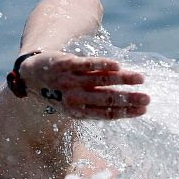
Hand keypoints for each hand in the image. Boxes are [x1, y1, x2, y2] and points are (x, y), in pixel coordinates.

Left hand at [18, 51, 148, 118]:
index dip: (126, 112)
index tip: (144, 110)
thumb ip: (93, 107)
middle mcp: (73, 97)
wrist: (30, 75)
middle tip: (148, 98)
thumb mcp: (71, 106)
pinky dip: (102, 65)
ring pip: (101, 80)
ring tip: (140, 78)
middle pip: (106, 98)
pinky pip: (86, 64)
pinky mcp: (65, 64)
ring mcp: (69, 80)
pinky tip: (117, 65)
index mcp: (77, 112)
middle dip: (129, 99)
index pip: (106, 114)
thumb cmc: (57, 92)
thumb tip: (124, 108)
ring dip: (123, 79)